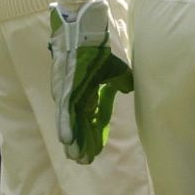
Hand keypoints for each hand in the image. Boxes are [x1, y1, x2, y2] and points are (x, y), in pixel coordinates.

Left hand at [50, 0, 133, 164]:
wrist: (83, 33)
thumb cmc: (96, 50)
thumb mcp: (113, 69)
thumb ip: (120, 81)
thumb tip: (130, 88)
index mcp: (88, 95)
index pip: (93, 120)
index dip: (95, 135)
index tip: (96, 151)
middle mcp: (76, 98)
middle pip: (81, 126)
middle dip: (84, 144)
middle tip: (84, 161)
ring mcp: (69, 96)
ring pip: (72, 123)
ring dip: (75, 141)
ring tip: (76, 157)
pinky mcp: (64, 90)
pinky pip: (66, 112)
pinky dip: (67, 126)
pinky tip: (66, 141)